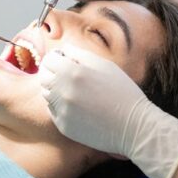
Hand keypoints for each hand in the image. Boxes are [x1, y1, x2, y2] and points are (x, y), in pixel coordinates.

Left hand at [38, 45, 177, 177]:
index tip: (62, 61)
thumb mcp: (104, 65)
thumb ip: (79, 54)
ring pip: (47, 94)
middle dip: (52, 73)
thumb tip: (63, 51)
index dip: (55, 59)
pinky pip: (54, 112)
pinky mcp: (63, 126)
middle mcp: (63, 90)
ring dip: (56, 90)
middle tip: (66, 76)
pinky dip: (61, 107)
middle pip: (43, 77)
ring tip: (75, 92)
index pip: (48, 60)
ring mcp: (62, 110)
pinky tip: (78, 107)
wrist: (134, 127)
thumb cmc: (122, 92)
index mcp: (72, 72)